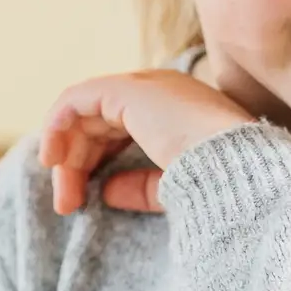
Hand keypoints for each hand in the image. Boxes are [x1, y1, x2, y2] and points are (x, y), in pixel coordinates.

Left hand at [39, 69, 251, 214]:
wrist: (236, 170)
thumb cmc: (219, 183)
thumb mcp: (174, 189)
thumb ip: (141, 186)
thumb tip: (107, 191)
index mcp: (176, 110)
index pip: (119, 128)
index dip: (95, 163)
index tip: (81, 201)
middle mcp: (160, 90)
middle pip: (96, 122)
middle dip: (75, 164)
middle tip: (66, 205)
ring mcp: (145, 85)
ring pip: (83, 114)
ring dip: (65, 153)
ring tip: (63, 196)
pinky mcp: (128, 89)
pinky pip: (76, 100)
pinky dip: (57, 127)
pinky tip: (53, 159)